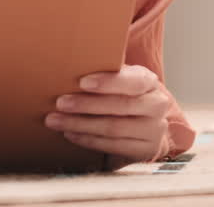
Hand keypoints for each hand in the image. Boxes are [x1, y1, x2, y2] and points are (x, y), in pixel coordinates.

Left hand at [44, 64, 171, 169]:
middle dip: (86, 105)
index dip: (108, 82)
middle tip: (60, 103)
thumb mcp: (122, 79)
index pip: (132, 81)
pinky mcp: (145, 151)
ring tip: (56, 120)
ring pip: (113, 128)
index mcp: (150, 82)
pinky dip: (88, 140)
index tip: (82, 82)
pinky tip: (70, 134)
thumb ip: (106, 71)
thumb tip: (73, 63)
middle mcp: (157, 105)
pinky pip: (113, 146)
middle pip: (120, 106)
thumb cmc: (124, 95)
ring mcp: (154, 130)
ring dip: (80, 125)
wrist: (147, 124)